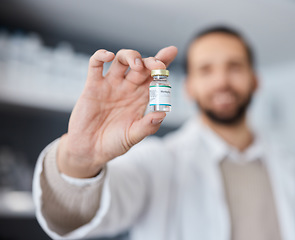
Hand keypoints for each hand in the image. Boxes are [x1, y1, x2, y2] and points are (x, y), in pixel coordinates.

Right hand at [57, 46, 177, 177]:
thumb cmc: (113, 143)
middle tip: (157, 65)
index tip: (171, 52)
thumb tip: (162, 114)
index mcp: (141, 98)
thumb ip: (147, 126)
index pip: (154, 76)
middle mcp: (128, 88)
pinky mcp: (93, 86)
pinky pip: (95, 65)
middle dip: (151, 61)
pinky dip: (100, 56)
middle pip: (141, 65)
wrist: (89, 150)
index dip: (163, 63)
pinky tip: (108, 56)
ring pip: (121, 60)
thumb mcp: (133, 136)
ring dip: (130, 56)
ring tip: (136, 64)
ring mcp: (111, 85)